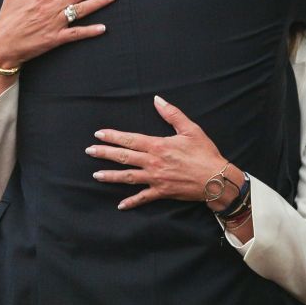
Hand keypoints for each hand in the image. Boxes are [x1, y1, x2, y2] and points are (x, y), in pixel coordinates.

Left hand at [86, 96, 237, 210]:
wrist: (216, 179)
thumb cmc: (204, 152)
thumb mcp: (190, 129)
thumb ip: (172, 114)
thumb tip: (158, 99)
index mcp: (158, 145)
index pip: (130, 140)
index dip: (113, 136)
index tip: (99, 134)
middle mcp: (153, 162)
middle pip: (124, 157)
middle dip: (105, 153)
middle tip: (89, 151)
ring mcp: (155, 179)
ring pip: (128, 177)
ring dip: (111, 176)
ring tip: (96, 175)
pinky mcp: (162, 192)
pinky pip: (143, 197)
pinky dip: (132, 201)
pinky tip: (120, 205)